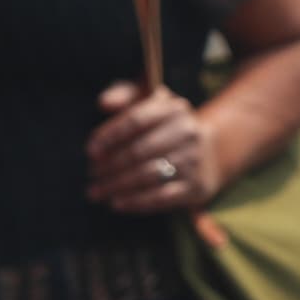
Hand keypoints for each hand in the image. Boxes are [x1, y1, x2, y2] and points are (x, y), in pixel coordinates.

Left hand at [86, 80, 216, 213]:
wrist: (209, 152)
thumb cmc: (165, 126)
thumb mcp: (150, 102)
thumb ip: (124, 95)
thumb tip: (103, 103)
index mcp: (174, 108)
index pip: (136, 120)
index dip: (110, 136)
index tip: (90, 151)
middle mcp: (187, 132)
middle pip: (139, 151)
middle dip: (110, 165)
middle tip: (92, 175)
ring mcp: (194, 160)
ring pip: (147, 175)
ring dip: (118, 186)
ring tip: (97, 192)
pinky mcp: (196, 186)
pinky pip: (162, 197)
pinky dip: (136, 202)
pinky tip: (117, 204)